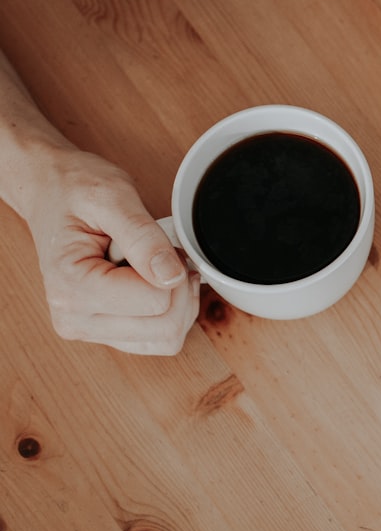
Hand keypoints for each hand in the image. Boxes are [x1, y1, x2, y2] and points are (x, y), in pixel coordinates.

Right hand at [21, 145, 199, 354]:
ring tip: (157, 267)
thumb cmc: (75, 190)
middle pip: (165, 328)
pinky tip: (156, 282)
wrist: (50, 191)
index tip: (161, 243)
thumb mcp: (113, 197)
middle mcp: (75, 318)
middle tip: (163, 254)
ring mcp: (89, 329)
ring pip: (165, 340)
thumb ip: (144, 238)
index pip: (156, 302)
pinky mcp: (104, 330)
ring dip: (179, 303)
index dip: (173, 269)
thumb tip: (171, 276)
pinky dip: (170, 312)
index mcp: (72, 287)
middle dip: (180, 288)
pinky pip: (157, 339)